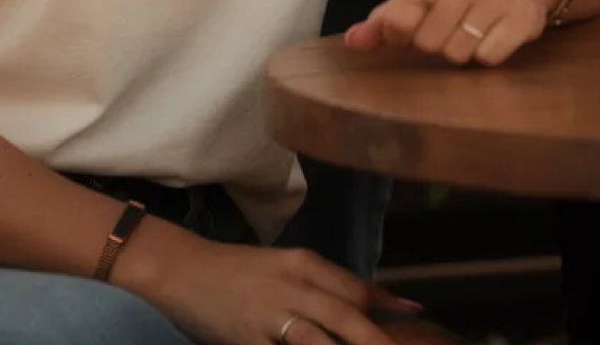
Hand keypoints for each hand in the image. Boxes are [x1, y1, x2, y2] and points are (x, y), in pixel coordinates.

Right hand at [113, 221, 421, 344]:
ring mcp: (270, 316)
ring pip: (318, 340)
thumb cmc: (239, 270)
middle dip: (376, 338)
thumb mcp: (284, 268)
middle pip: (346, 314)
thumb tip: (355, 305)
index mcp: (305, 264)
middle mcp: (294, 286)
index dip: (385, 304)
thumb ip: (317, 285)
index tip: (414, 313)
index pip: (355, 288)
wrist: (185, 269)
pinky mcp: (247, 340)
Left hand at [344, 0, 548, 66]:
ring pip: (458, 53)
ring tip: (469, 30)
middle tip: (446, 27)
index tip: (409, 29)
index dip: (400, 33)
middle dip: (433, 43)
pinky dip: (486, 55)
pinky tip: (492, 34)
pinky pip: (488, 58)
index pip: (400, 16)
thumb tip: (353, 41)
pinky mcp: (525, 15)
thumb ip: (384, 18)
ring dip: (459, 51)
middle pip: (429, 42)